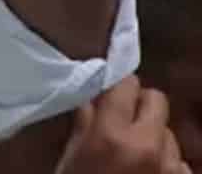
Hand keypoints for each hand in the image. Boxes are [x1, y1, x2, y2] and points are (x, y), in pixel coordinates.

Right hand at [56, 78, 190, 173]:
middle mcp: (148, 146)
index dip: (117, 87)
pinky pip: (180, 164)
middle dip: (141, 106)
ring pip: (169, 134)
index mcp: (112, 135)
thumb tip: (92, 100)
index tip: (109, 95)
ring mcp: (171, 168)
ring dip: (154, 139)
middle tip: (123, 121)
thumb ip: (83, 126)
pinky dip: (166, 167)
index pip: (127, 85)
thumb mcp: (70, 161)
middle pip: (157, 101)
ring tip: (135, 159)